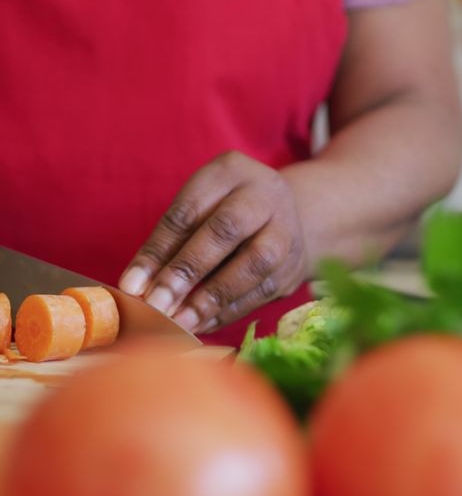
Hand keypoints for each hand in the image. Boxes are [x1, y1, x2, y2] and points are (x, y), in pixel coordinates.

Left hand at [119, 152, 308, 332]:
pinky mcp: (295, 266)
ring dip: (213, 298)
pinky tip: (202, 324)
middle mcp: (267, 195)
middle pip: (228, 230)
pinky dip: (230, 311)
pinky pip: (264, 291)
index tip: (132, 286)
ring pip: (255, 264)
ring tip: (180, 322)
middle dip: (189, 270)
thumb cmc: (225, 212)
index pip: (190, 209)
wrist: (286, 217)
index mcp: (233, 171)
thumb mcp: (197, 207)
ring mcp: (289, 230)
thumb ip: (170, 241)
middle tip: (157, 304)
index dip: (160, 249)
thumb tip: (137, 287)